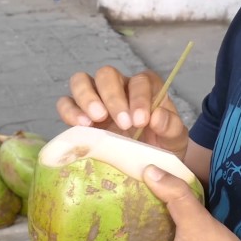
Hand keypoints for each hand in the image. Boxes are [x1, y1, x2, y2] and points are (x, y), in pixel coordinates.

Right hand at [57, 66, 188, 160]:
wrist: (146, 166)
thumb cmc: (162, 148)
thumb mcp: (175, 140)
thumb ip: (171, 127)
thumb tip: (157, 117)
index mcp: (145, 89)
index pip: (140, 80)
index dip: (140, 97)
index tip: (142, 121)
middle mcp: (119, 88)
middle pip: (107, 74)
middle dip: (113, 97)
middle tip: (123, 124)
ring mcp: (96, 99)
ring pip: (81, 80)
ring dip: (87, 97)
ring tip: (97, 119)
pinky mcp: (79, 114)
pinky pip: (66, 102)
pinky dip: (69, 110)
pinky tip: (81, 126)